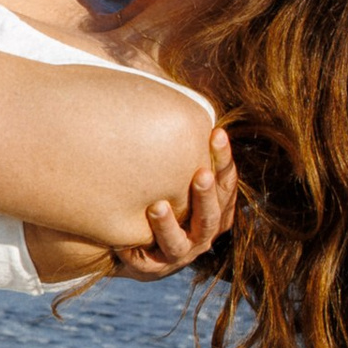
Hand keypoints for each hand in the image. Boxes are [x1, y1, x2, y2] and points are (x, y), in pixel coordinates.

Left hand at [108, 127, 236, 281]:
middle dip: (207, 194)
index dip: (224, 159)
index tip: (216, 133)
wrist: (121, 234)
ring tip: (158, 206)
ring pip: (186, 241)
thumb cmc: (148, 186)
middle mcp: (203, 230)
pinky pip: (153, 259)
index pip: (226, 180)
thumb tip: (161, 81)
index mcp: (213, 204)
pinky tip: (133, 234)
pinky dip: (143, 249)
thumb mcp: (163, 163)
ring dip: (171, 225)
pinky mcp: (155, 267)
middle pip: (213, 214)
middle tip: (201, 173)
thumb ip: (172, 136)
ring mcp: (181, 251)